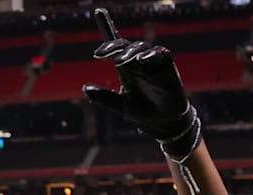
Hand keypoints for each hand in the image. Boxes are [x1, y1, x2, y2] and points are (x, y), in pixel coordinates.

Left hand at [82, 8, 199, 160]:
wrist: (163, 125)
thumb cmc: (144, 113)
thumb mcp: (121, 106)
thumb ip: (104, 97)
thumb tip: (85, 88)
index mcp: (127, 69)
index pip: (116, 46)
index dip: (107, 27)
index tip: (98, 11)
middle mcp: (139, 63)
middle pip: (125, 45)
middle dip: (112, 46)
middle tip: (100, 54)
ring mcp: (153, 64)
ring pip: (141, 47)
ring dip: (129, 51)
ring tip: (119, 61)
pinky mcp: (167, 68)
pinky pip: (161, 54)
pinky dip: (152, 54)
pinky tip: (142, 59)